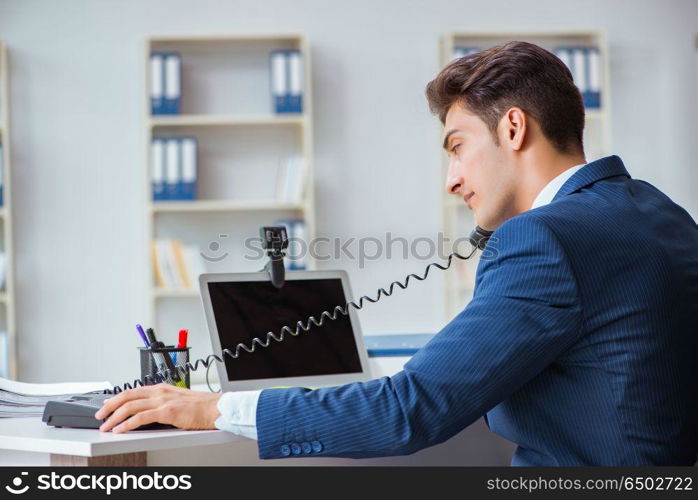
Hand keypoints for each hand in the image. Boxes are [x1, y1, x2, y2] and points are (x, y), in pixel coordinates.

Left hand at [94, 383, 221, 432]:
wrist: (215, 408)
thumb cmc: (201, 406)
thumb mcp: (177, 400)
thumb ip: (162, 404)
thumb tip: (149, 413)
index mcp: (162, 388)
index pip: (133, 390)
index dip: (117, 398)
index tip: (107, 405)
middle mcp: (160, 391)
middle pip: (127, 395)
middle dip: (109, 406)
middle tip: (99, 415)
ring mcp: (163, 400)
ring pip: (130, 406)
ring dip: (114, 417)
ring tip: (105, 426)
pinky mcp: (167, 412)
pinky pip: (140, 417)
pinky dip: (127, 424)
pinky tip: (120, 430)